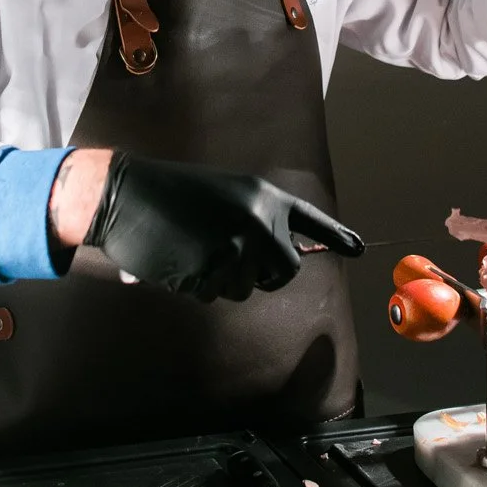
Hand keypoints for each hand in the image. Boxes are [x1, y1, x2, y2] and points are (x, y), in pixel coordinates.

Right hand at [82, 153, 363, 300]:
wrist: (126, 193)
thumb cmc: (171, 194)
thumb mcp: (224, 196)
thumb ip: (255, 222)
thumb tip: (278, 262)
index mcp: (264, 196)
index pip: (311, 219)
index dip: (336, 236)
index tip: (359, 249)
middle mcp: (260, 220)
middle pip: (285, 270)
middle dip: (264, 276)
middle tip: (232, 260)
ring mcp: (238, 246)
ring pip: (246, 287)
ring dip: (222, 279)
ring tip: (194, 248)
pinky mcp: (213, 270)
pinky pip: (214, 293)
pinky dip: (197, 284)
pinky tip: (179, 259)